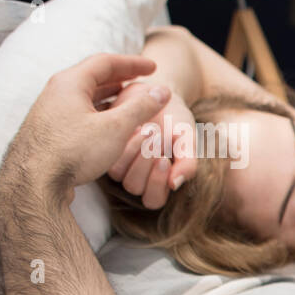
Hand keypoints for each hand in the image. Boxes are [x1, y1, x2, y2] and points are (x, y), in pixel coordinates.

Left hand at [1, 54, 169, 202]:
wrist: (36, 181)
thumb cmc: (74, 151)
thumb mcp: (116, 128)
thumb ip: (141, 107)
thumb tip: (161, 92)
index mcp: (70, 83)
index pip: (105, 62)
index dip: (132, 63)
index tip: (152, 67)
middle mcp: (57, 92)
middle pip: (93, 77)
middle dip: (120, 78)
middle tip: (141, 81)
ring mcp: (51, 111)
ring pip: (85, 97)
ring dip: (110, 97)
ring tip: (129, 102)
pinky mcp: (50, 130)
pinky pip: (79, 112)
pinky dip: (99, 112)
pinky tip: (110, 125)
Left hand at [107, 85, 197, 209]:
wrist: (158, 94)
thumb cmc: (175, 120)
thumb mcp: (187, 139)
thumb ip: (188, 163)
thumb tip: (175, 184)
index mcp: (160, 181)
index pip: (153, 200)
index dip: (157, 183)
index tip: (164, 159)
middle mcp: (139, 178)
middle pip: (135, 188)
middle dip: (146, 163)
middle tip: (156, 137)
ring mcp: (120, 165)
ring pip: (120, 175)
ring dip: (135, 152)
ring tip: (147, 129)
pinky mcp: (106, 150)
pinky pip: (110, 154)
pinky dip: (125, 142)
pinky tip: (134, 126)